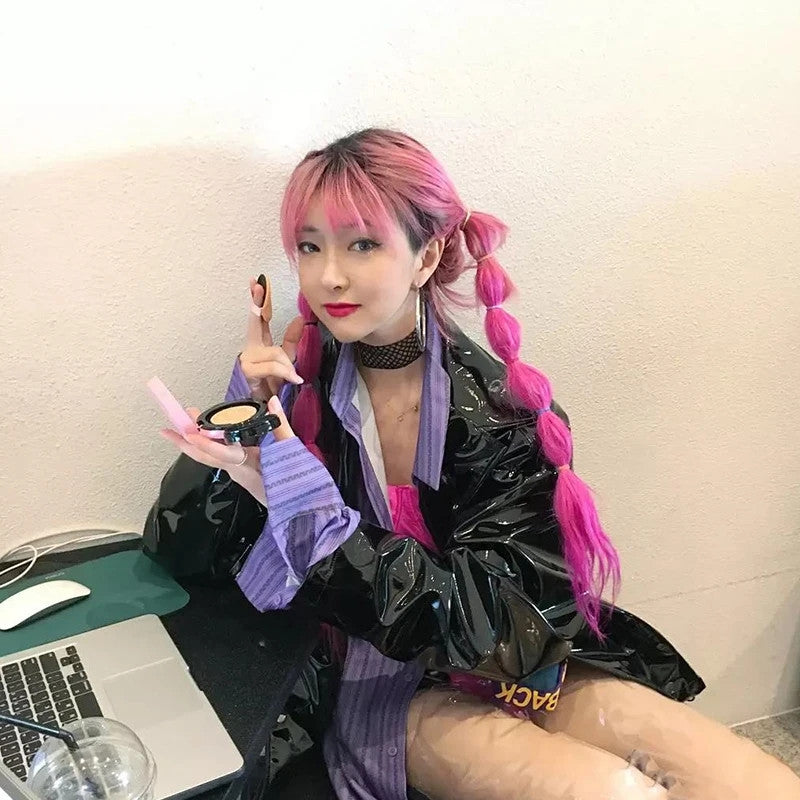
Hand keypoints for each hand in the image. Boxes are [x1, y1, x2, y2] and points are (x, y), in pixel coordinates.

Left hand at [159, 397, 295, 505]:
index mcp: (248, 466)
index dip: (204, 443)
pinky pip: (219, 459)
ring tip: (185, 424)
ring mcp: (238, 474)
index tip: (188, 432)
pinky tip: (210, 437)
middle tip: (167, 428)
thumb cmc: (296, 485)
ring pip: (210, 458)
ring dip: (195, 442)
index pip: (221, 453)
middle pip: (205, 457)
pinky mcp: (242, 474)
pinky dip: (209, 446)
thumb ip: (281, 426)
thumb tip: (272, 400)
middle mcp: (237, 471)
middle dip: (185, 442)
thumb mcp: (291, 453)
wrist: (300, 511)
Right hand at [240, 276, 304, 399]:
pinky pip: (272, 365)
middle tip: (257, 285)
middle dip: (257, 303)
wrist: (265, 407)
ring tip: (292, 376)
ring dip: (286, 364)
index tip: (256, 282)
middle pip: (255, 322)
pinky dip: (285, 371)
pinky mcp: (248, 371)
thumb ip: (292, 340)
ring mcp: (248, 359)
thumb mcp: (287, 359)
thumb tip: (300, 319)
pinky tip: (294, 378)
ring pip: (274, 352)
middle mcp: (251, 348)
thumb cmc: (272, 384)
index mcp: (260, 343)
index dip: (258, 300)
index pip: (260, 317)